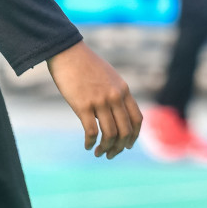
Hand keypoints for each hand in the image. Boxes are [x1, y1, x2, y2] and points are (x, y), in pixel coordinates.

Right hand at [46, 42, 142, 157]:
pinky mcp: (83, 105)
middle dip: (119, 147)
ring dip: (105, 149)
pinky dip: (90, 142)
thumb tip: (116, 112)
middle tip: (110, 155)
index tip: (127, 146)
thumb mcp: (109, 77)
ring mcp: (100, 101)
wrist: (68, 52)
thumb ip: (116, 93)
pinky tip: (87, 145)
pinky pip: (91, 131)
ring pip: (110, 134)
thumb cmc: (86, 65)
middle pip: (125, 131)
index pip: (137, 119)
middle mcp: (115, 97)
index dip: (134, 136)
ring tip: (98, 153)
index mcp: (124, 90)